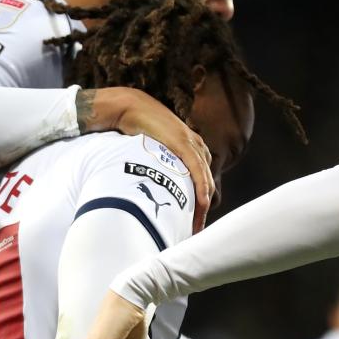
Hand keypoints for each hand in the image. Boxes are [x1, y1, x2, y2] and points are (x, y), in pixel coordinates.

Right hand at [75, 87, 213, 232]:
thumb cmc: (139, 128)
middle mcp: (197, 147)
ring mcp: (192, 144)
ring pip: (205, 180)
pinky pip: (197, 170)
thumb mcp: (154, 149)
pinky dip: (201, 187)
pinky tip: (202, 203)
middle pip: (207, 184)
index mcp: (192, 148)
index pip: (202, 180)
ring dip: (202, 205)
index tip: (193, 222)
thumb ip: (159, 164)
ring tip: (197, 225)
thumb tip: (151, 183)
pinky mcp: (183, 144)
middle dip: (202, 209)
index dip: (199, 202)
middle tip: (196, 230)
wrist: (131, 108)